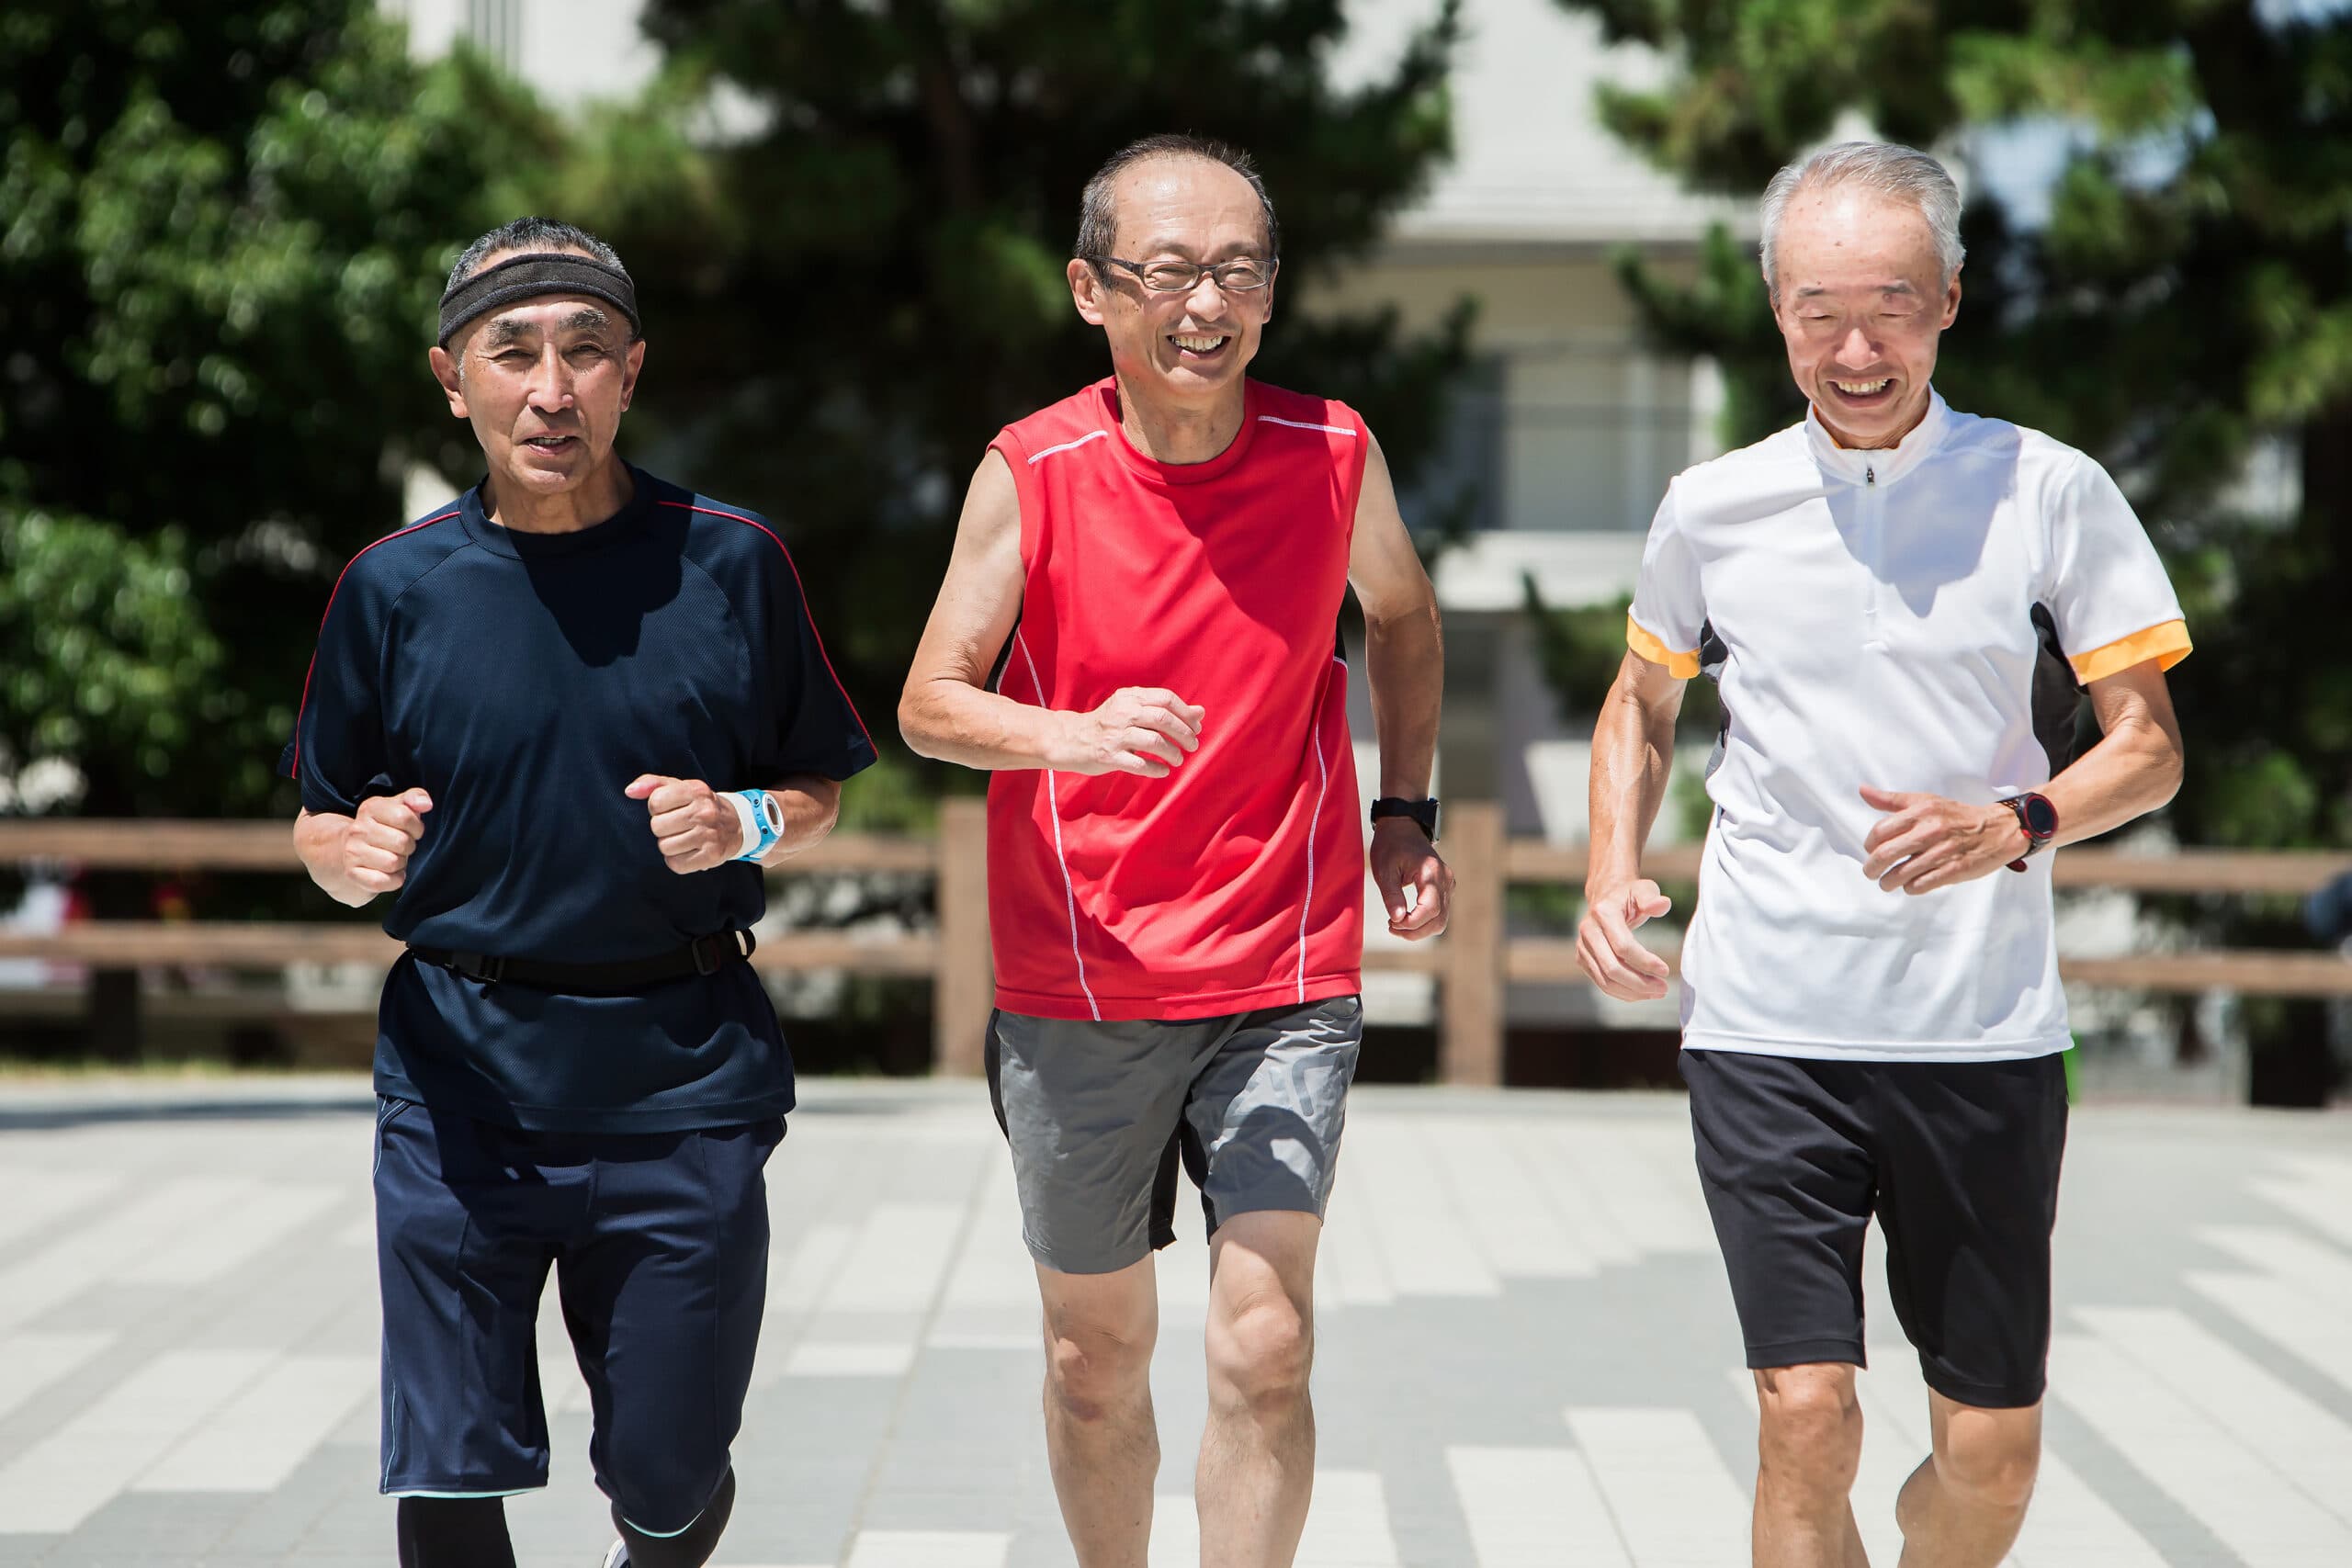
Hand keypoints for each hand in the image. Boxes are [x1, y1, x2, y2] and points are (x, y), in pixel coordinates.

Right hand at [343, 789, 432, 896]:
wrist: (349, 850)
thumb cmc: (383, 828)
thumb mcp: (397, 807)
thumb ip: (414, 798)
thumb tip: (426, 804)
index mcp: (370, 808)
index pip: (404, 816)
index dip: (416, 827)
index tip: (412, 830)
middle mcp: (358, 829)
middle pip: (402, 842)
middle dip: (409, 847)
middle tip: (401, 846)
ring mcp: (352, 851)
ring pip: (393, 863)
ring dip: (400, 864)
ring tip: (393, 857)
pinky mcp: (352, 873)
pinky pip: (382, 881)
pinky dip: (393, 880)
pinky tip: (389, 873)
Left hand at [626, 775, 744, 873]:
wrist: (736, 824)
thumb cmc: (700, 805)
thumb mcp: (680, 787)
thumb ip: (652, 784)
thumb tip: (629, 791)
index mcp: (696, 790)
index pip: (655, 802)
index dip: (657, 808)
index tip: (669, 809)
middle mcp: (704, 812)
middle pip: (657, 826)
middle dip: (662, 828)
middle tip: (677, 825)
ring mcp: (709, 835)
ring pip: (664, 846)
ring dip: (669, 845)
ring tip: (683, 838)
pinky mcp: (711, 856)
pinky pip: (676, 864)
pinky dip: (677, 860)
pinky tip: (688, 851)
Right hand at [1049, 687, 1204, 777]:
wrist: (1072, 739)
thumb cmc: (1109, 724)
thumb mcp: (1133, 708)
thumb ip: (1164, 709)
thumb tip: (1201, 712)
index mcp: (1130, 697)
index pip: (1166, 699)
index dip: (1185, 714)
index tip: (1196, 728)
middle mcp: (1123, 713)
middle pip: (1162, 718)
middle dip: (1184, 733)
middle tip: (1193, 746)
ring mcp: (1115, 735)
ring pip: (1154, 741)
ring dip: (1172, 752)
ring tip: (1179, 760)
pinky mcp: (1109, 756)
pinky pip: (1139, 764)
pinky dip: (1156, 769)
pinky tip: (1163, 771)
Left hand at [1370, 819, 1452, 939]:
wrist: (1402, 828)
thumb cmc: (1391, 846)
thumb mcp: (1384, 870)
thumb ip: (1391, 895)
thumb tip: (1397, 919)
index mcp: (1431, 872)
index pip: (1430, 909)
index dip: (1412, 923)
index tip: (1391, 923)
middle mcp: (1445, 879)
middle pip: (1439, 919)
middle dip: (1415, 931)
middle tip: (1391, 927)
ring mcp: (1448, 884)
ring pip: (1441, 920)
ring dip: (1420, 930)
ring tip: (1396, 924)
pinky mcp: (1445, 888)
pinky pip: (1439, 913)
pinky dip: (1424, 922)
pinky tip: (1405, 918)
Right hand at [1576, 878, 1672, 1000]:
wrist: (1606, 898)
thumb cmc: (1630, 895)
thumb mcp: (1644, 889)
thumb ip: (1652, 898)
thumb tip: (1662, 905)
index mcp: (1603, 913)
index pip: (1623, 946)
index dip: (1645, 962)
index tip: (1666, 970)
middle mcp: (1588, 931)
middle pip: (1612, 968)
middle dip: (1639, 982)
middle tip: (1664, 988)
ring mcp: (1582, 947)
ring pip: (1606, 980)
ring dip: (1633, 991)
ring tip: (1656, 992)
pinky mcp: (1583, 959)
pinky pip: (1602, 983)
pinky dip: (1623, 992)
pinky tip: (1643, 992)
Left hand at [1859, 785, 2023, 893]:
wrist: (1998, 829)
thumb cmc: (1957, 816)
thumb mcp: (1926, 801)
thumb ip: (1892, 800)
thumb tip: (1863, 790)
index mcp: (1921, 811)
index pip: (1880, 831)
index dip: (1869, 845)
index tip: (1870, 851)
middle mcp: (1930, 830)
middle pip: (1885, 855)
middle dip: (1871, 868)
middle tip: (1871, 873)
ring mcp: (1943, 851)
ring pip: (1901, 874)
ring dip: (1889, 882)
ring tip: (1888, 882)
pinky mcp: (1955, 870)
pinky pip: (1921, 885)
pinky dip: (1911, 888)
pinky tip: (1912, 884)